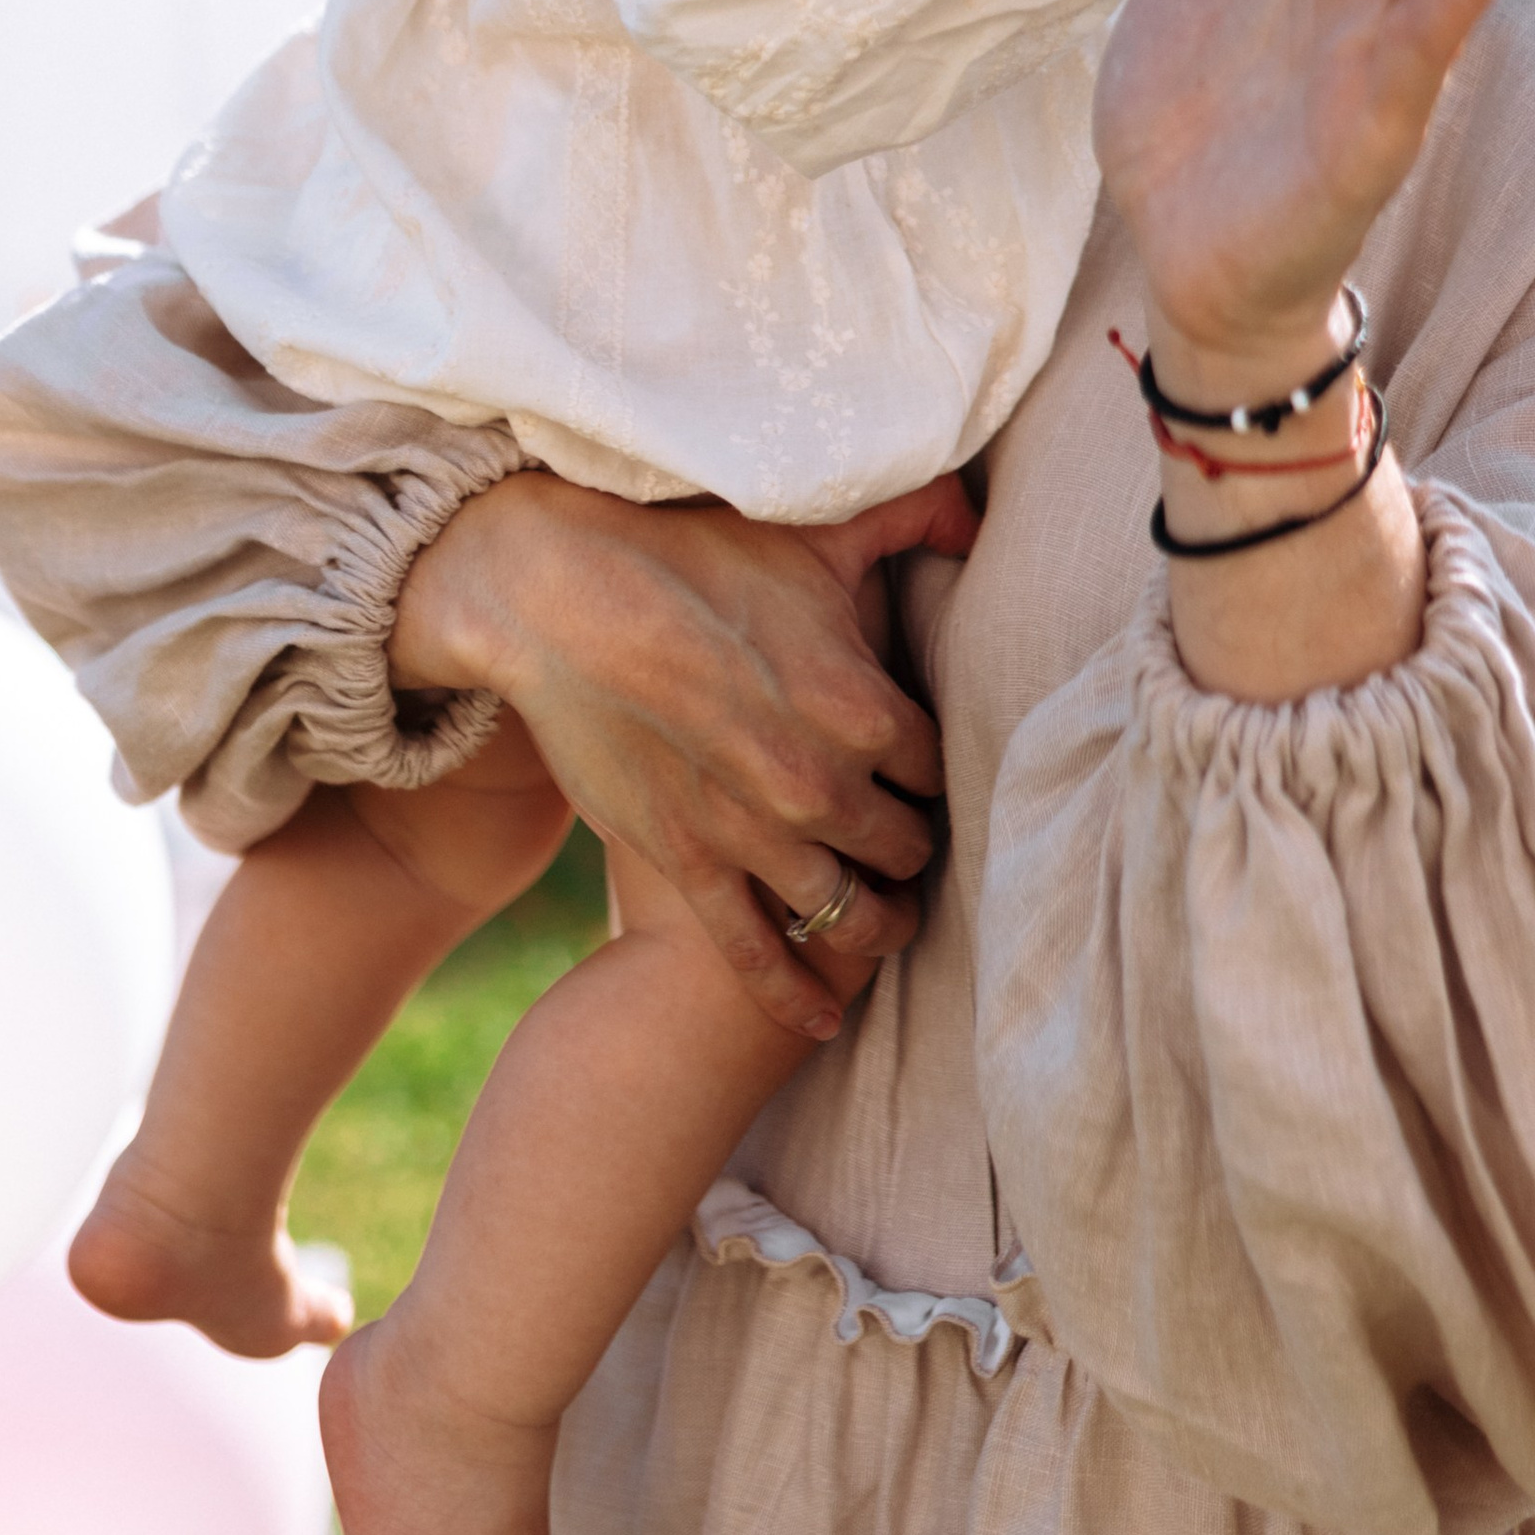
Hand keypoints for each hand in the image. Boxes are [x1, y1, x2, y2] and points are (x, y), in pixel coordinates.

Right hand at [389, 470, 976, 1037]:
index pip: (939, 766)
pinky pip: (757, 955)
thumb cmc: (688, 551)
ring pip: (846, 911)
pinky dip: (796, 994)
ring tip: (885, 919)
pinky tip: (824, 1015)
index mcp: (864, 706)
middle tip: (908, 843)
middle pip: (903, 845)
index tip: (927, 775)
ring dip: (874, 922)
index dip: (934, 770)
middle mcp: (821, 785)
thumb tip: (978, 521)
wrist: (556, 597)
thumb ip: (911, 518)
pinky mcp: (687, 867)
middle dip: (910, 846)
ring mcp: (754, 836)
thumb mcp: (812, 531)